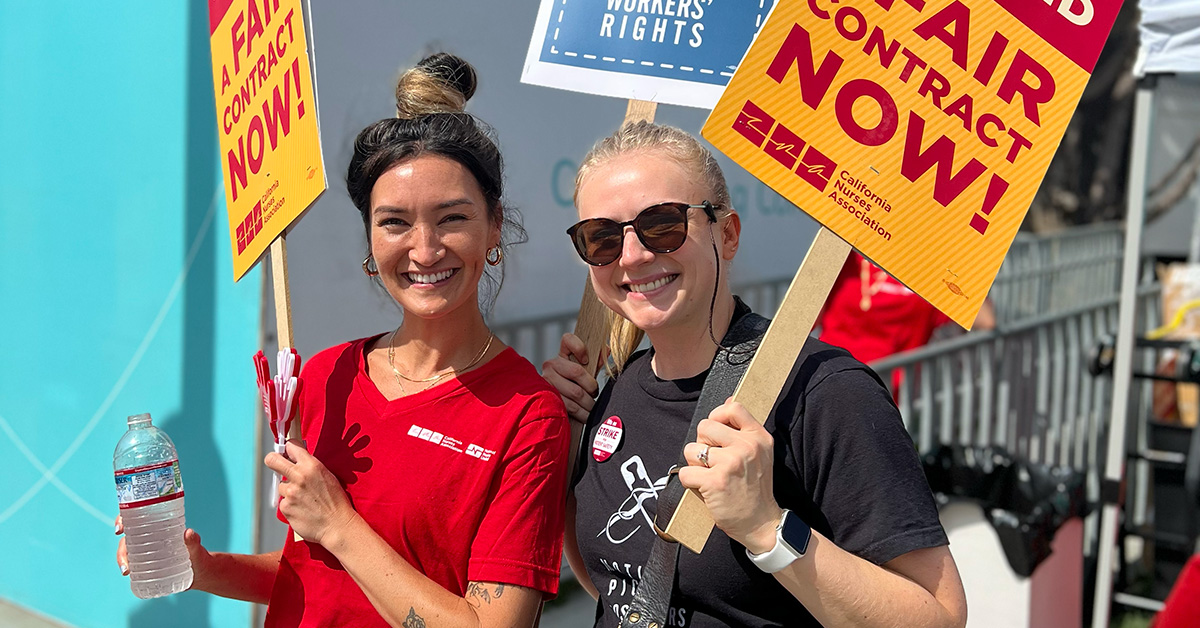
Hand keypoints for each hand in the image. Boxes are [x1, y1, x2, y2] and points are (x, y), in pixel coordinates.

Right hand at [115, 515, 210, 588]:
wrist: (202, 575)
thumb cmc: (200, 558)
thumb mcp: (196, 550)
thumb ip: (194, 542)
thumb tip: (189, 532)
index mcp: (160, 528)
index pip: (137, 519)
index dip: (123, 520)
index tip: (119, 529)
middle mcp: (151, 539)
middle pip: (128, 539)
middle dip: (121, 548)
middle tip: (125, 561)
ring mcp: (148, 553)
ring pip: (128, 553)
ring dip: (122, 560)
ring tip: (126, 571)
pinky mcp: (148, 566)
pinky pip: (133, 565)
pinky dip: (127, 568)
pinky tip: (127, 574)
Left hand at [265, 440, 358, 545]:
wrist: (337, 525)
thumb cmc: (336, 501)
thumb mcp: (328, 476)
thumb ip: (311, 467)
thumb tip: (297, 461)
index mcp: (312, 465)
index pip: (291, 446)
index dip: (288, 449)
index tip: (288, 452)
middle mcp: (299, 476)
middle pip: (272, 460)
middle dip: (273, 460)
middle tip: (276, 464)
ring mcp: (290, 492)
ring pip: (281, 486)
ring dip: (289, 491)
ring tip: (304, 499)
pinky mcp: (285, 507)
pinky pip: (284, 502)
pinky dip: (291, 505)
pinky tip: (303, 509)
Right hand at [541, 333, 602, 423]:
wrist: (555, 408)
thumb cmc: (574, 386)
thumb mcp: (586, 372)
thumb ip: (596, 361)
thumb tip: (607, 350)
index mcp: (562, 355)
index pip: (568, 340)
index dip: (579, 347)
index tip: (587, 360)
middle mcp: (551, 365)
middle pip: (576, 371)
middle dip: (591, 386)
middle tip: (594, 393)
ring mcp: (546, 381)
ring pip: (575, 392)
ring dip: (588, 403)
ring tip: (592, 407)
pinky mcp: (546, 397)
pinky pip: (569, 406)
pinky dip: (581, 413)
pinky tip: (586, 415)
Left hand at [676, 399, 782, 553]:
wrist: (761, 523)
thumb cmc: (755, 488)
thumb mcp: (760, 453)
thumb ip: (743, 428)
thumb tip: (728, 401)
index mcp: (758, 437)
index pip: (733, 408)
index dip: (717, 416)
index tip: (715, 432)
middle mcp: (747, 447)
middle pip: (705, 426)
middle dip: (702, 443)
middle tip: (712, 461)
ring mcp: (731, 463)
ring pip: (691, 449)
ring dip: (694, 464)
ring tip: (709, 475)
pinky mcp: (715, 482)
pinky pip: (686, 472)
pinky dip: (690, 482)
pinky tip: (704, 488)